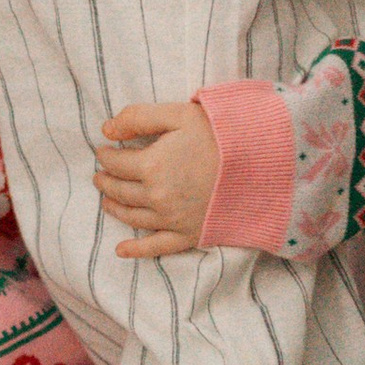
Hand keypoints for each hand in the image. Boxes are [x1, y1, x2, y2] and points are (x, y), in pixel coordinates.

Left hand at [95, 100, 219, 257]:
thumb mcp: (178, 115)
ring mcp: (172, 219)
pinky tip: (121, 250)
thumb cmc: (221, 134)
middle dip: (106, 181)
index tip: (104, 150)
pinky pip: (157, 247)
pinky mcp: (190, 234)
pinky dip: (136, 250)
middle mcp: (157, 197)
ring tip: (107, 200)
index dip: (106, 155)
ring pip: (132, 217)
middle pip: (120, 191)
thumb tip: (106, 130)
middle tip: (101, 175)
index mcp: (151, 166)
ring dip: (115, 208)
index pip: (115, 162)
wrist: (263, 164)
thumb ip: (138, 118)